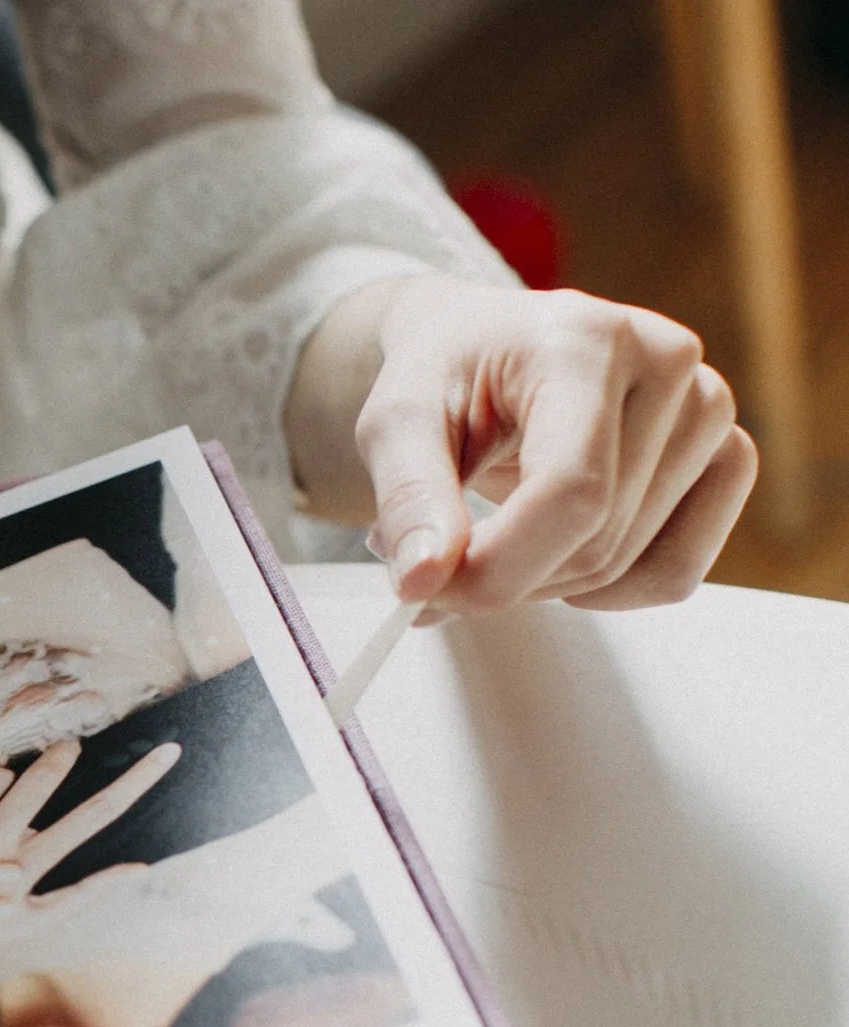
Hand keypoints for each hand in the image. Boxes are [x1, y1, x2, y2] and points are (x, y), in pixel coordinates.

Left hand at [288, 274, 756, 613]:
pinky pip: (677, 571)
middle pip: (598, 541)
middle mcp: (666, 362)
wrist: (485, 348)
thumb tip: (423, 580)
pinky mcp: (727, 453)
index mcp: (584, 339)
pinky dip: (609, 590)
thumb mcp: (394, 422)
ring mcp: (709, 407)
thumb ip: (407, 498)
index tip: (429, 592)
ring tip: (497, 534)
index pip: (571, 492)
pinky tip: (558, 550)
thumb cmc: (444, 378)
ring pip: (632, 567)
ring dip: (548, 584)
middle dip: (506, 580)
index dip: (499, 567)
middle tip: (444, 563)